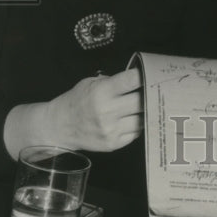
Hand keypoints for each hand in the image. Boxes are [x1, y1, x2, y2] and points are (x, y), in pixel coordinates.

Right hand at [5, 67, 143, 158]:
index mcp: (102, 92)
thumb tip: (137, 79)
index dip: (144, 75)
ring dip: (147, 111)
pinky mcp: (114, 144)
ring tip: (151, 104)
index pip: (131, 81)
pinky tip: (137, 118)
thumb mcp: (91, 83)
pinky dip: (139, 124)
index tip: (152, 73)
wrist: (60, 127)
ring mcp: (111, 130)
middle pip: (141, 101)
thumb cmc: (77, 100)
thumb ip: (113, 81)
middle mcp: (107, 111)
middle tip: (157, 89)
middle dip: (150, 94)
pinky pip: (136, 132)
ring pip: (142, 118)